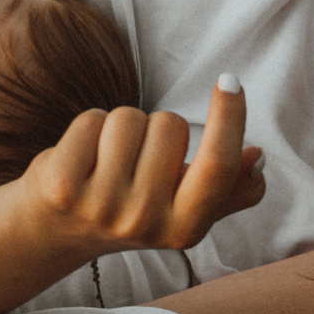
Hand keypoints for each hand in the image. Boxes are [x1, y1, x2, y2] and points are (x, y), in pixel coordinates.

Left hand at [18, 80, 266, 254]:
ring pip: (130, 118)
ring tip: (109, 158)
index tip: (230, 81)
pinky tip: (83, 157)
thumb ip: (228, 188)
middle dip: (157, 127)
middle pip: (171, 126)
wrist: (54, 232)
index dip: (229, 117)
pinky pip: (93, 120)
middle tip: (139, 159)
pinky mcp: (63, 186)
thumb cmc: (130, 207)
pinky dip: (89, 127)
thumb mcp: (184, 207)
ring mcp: (101, 207)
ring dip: (121, 126)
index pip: (219, 165)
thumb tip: (258, 159)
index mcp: (186, 230)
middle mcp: (145, 223)